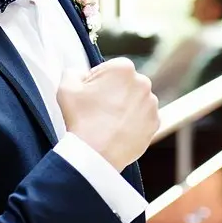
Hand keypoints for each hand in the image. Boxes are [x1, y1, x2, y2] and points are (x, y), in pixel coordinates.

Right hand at [57, 58, 159, 172]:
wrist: (96, 154)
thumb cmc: (80, 119)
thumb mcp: (66, 88)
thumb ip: (73, 72)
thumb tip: (80, 74)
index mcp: (123, 68)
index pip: (108, 69)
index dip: (95, 82)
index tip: (89, 96)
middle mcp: (143, 82)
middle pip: (124, 84)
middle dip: (112, 93)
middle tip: (97, 110)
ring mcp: (151, 104)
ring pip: (135, 100)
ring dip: (124, 107)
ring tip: (107, 122)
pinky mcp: (155, 123)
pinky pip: (142, 117)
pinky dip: (132, 122)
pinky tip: (117, 130)